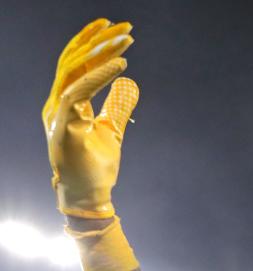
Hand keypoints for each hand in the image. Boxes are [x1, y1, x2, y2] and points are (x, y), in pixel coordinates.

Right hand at [43, 19, 136, 218]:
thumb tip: (128, 84)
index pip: (75, 63)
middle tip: (126, 26)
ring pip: (74, 70)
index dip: (93, 42)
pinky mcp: (63, 126)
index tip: (116, 28)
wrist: (89, 196)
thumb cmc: (96, 166)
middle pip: (74, 59)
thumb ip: (117, 106)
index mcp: (66, 101)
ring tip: (127, 40)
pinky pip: (78, 93)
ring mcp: (56, 113)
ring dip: (101, 52)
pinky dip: (98, 76)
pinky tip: (120, 66)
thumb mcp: (112, 129)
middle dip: (99, 39)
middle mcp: (57, 102)